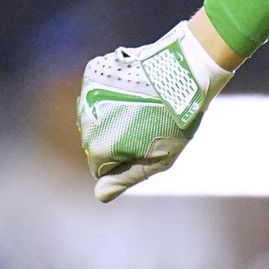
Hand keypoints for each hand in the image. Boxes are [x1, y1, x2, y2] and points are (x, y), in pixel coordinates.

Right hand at [77, 20, 232, 201]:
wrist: (183, 73)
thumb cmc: (175, 120)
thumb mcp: (158, 158)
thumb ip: (126, 178)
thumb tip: (99, 195)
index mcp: (98, 147)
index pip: (100, 168)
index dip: (124, 162)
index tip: (146, 147)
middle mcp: (84, 122)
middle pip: (95, 141)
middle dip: (116, 138)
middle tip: (147, 125)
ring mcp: (86, 95)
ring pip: (95, 116)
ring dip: (112, 114)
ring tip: (143, 106)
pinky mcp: (93, 72)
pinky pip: (97, 92)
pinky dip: (112, 92)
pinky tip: (135, 88)